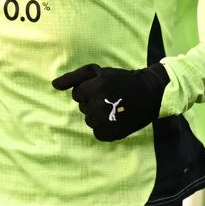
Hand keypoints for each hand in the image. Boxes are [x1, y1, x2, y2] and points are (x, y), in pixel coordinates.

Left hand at [51, 63, 169, 141]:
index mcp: (94, 88)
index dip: (89, 90)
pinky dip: (104, 128)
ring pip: (89, 120)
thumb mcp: (99, 71)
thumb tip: (54, 85)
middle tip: (111, 97)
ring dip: (98, 115)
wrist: (150, 93)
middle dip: (93, 102)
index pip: (77, 94)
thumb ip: (74, 77)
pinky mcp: (111, 134)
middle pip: (83, 108)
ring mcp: (105, 122)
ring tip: (115, 108)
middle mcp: (98, 106)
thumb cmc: (122, 79)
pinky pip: (97, 133)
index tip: (104, 88)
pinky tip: (116, 119)